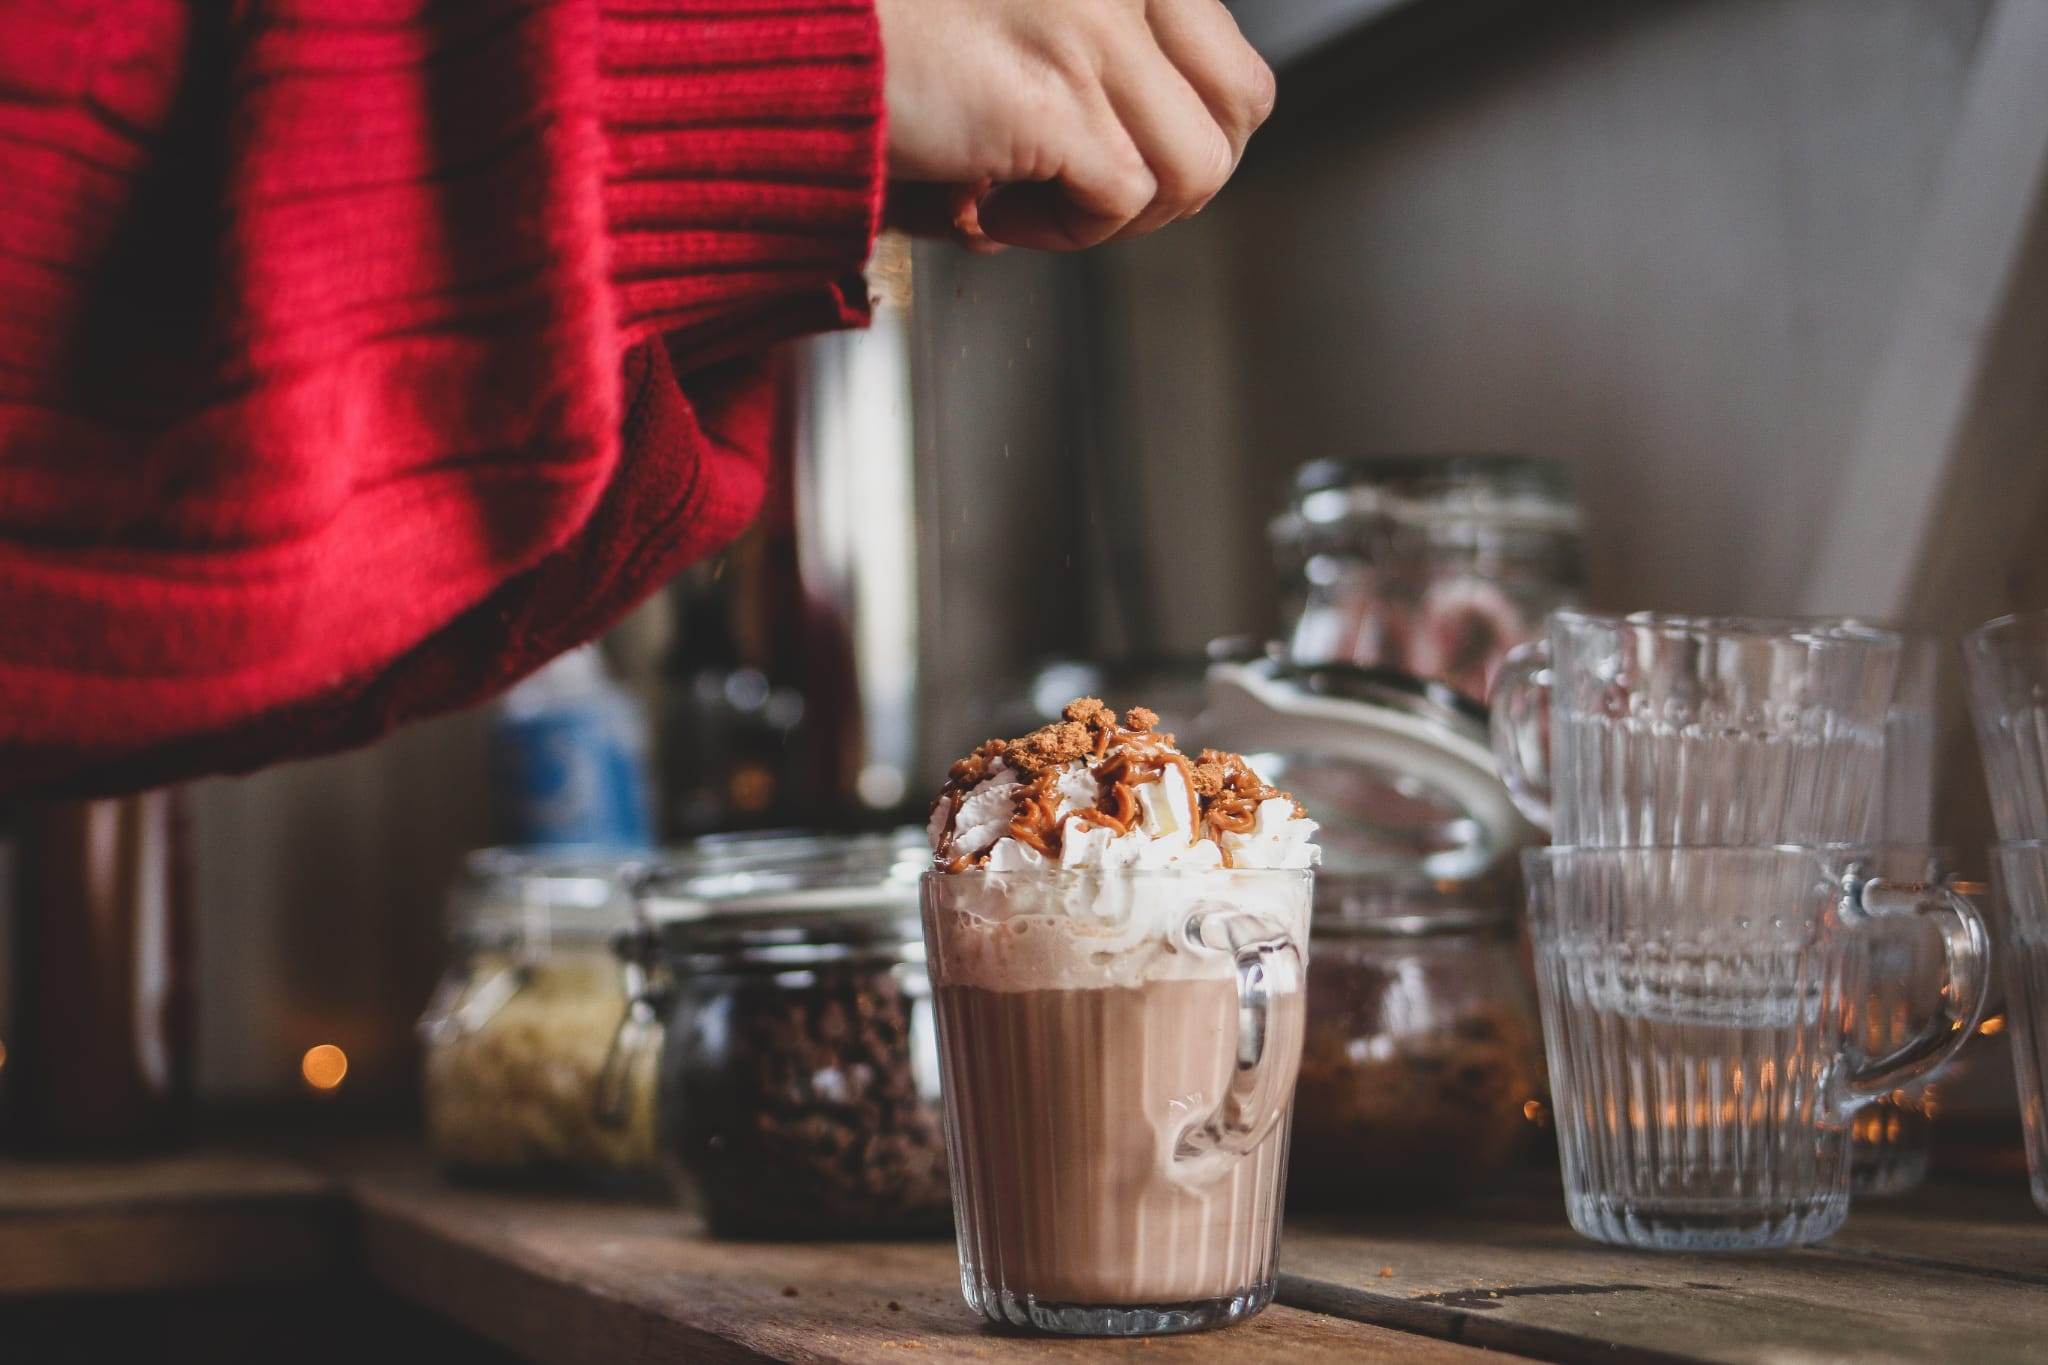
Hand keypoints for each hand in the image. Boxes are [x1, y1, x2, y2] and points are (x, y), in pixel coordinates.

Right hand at [876, 0, 1274, 249]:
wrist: (789, 40)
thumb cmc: (890, 34)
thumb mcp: (1027, 15)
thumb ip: (1103, 46)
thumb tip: (1178, 149)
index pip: (1228, 53)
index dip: (1183, 129)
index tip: (1107, 153)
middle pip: (1241, 108)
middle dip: (1177, 178)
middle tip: (1094, 193)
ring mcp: (1093, 26)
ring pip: (1196, 168)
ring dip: (1120, 215)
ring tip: (1035, 201)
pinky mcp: (1051, 97)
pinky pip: (1118, 200)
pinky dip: (1062, 231)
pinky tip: (990, 207)